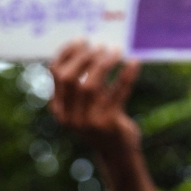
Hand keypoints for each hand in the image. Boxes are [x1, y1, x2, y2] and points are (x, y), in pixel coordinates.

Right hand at [49, 39, 141, 156]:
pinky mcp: (108, 124)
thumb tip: (95, 46)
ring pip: (90, 86)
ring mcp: (87, 122)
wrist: (116, 152)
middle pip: (70, 79)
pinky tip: (134, 62)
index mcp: (59, 107)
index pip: (56, 74)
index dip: (67, 54)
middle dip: (84, 57)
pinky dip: (126, 75)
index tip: (81, 39)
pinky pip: (117, 94)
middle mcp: (69, 116)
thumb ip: (85, 81)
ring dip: (104, 64)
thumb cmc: (102, 118)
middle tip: (100, 44)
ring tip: (116, 50)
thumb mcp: (87, 102)